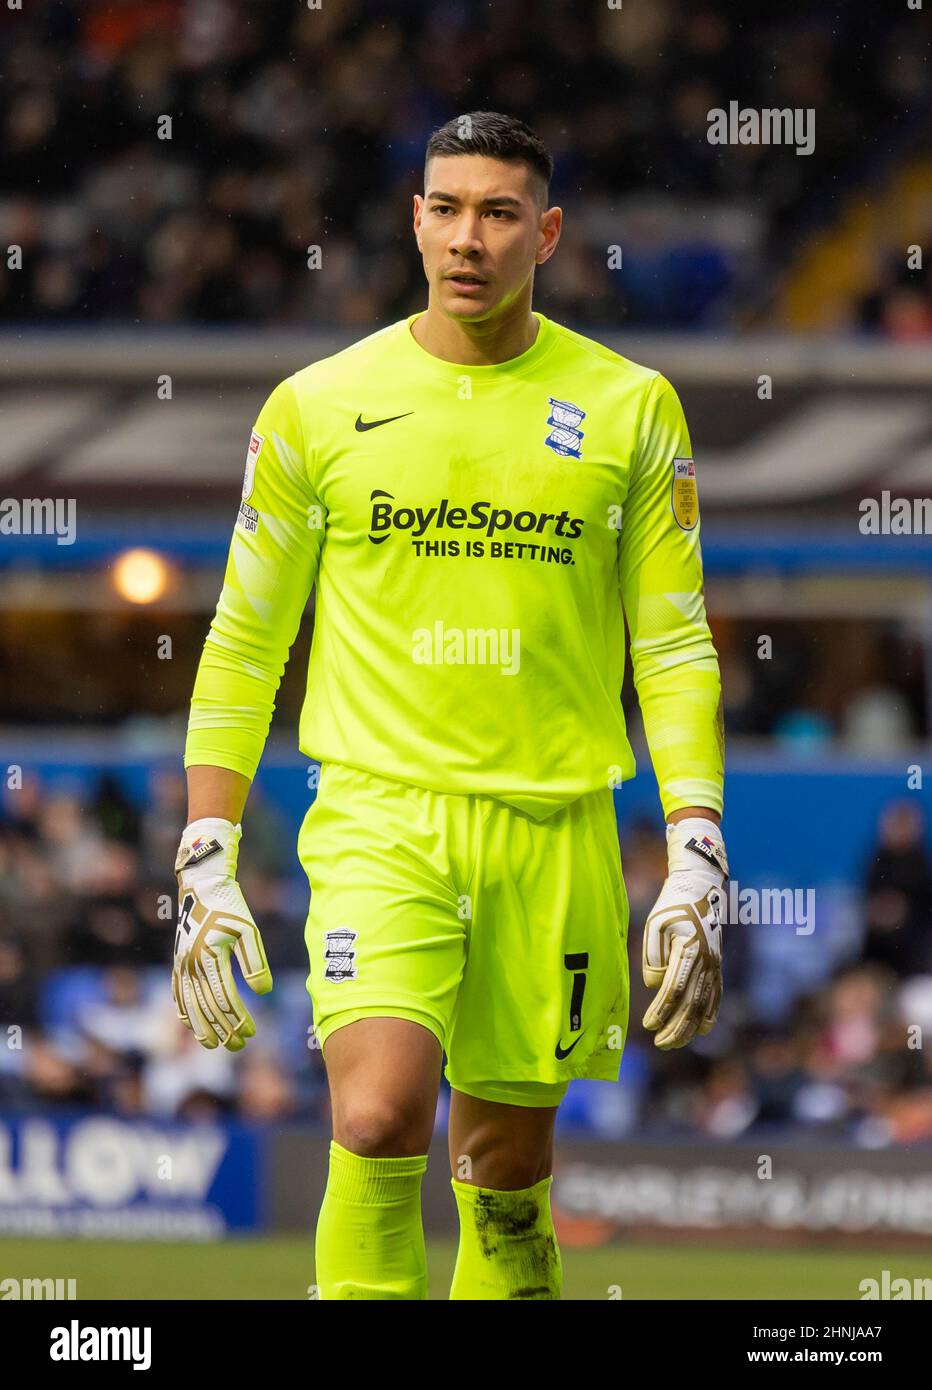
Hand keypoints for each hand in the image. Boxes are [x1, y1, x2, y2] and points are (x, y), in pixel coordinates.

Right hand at [172, 817, 272, 1050]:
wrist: (201, 884)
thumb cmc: (229, 904)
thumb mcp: (248, 929)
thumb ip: (255, 962)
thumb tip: (263, 992)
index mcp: (209, 957)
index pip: (224, 999)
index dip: (238, 1019)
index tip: (252, 1033)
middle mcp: (190, 964)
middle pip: (206, 1008)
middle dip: (223, 1030)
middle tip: (239, 1046)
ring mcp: (180, 964)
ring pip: (188, 1005)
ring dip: (202, 1027)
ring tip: (214, 1045)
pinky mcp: (177, 961)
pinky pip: (177, 993)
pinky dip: (184, 1012)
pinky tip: (190, 1024)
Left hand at [641, 818, 727, 1049]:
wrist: (701, 888)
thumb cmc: (671, 905)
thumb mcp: (654, 924)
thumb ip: (653, 957)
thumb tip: (654, 985)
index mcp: (689, 950)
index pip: (675, 990)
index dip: (662, 1011)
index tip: (648, 1025)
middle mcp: (707, 961)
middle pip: (693, 1004)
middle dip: (676, 1028)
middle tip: (660, 1043)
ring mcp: (715, 964)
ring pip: (705, 1004)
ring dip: (689, 1027)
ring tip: (673, 1042)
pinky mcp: (717, 964)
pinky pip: (716, 995)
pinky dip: (709, 1014)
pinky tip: (702, 1029)